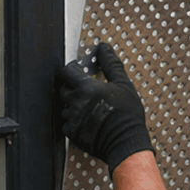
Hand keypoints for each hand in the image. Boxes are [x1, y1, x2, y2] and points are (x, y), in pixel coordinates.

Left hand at [56, 42, 153, 173]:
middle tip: (85, 87)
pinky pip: (66, 122)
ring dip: (72, 103)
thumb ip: (110, 64)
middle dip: (72, 85)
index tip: (78, 68)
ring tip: (88, 105)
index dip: (72, 68)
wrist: (125, 141)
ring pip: (64, 106)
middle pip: (63, 88)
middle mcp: (75, 102)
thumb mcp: (123, 84)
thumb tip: (104, 48)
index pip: (67, 71)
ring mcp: (72, 118)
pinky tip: (86, 119)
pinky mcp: (72, 132)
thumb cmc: (126, 114)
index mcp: (86, 88)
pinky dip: (73, 119)